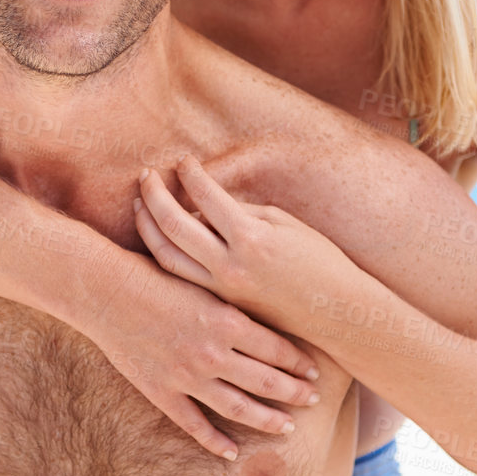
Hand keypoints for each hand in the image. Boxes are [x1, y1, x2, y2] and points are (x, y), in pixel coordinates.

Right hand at [83, 247, 321, 461]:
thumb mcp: (201, 278)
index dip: (300, 362)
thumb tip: (265, 297)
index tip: (315, 370)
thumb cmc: (153, 274)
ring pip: (239, 408)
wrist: (106, 289)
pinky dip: (215, 442)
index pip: (278, 349)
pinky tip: (231, 452)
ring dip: (267, 420)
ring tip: (287, 427)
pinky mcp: (162, 392)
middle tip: (312, 398)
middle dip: (294, 392)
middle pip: (267, 382)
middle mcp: (213, 353)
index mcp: (227, 321)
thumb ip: (231, 297)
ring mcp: (188, 377)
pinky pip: (195, 425)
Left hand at [133, 155, 337, 327]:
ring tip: (139, 204)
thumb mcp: (285, 225)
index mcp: (251, 238)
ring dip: (147, 227)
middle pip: (173, 225)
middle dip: (153, 195)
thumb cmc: (320, 261)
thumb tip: (202, 204)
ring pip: (166, 256)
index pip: (206, 196)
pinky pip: (180, 277)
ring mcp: (222, 289)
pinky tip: (157, 237)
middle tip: (146, 176)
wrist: (337, 314)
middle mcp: (230, 265)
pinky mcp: (221, 304)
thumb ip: (241, 212)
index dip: (190, 173)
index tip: (183, 161)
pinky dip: (163, 253)